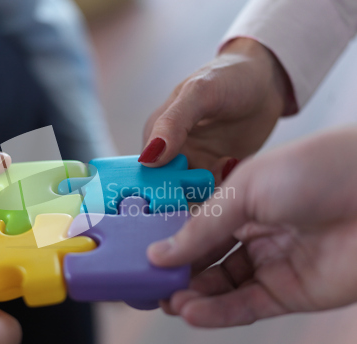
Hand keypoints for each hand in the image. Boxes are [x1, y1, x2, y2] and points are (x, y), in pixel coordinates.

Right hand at [140, 38, 294, 183]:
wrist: (268, 80)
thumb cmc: (229, 76)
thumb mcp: (199, 93)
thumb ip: (172, 123)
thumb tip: (148, 159)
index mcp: (156, 135)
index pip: (147, 172)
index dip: (157, 185)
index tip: (177, 185)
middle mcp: (172, 154)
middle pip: (168, 189)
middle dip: (185, 191)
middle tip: (207, 175)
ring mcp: (196, 165)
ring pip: (192, 195)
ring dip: (208, 189)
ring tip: (225, 163)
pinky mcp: (218, 173)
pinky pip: (215, 193)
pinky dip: (224, 187)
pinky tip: (233, 162)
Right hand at [148, 126, 356, 326]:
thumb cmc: (317, 170)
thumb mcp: (246, 189)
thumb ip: (202, 226)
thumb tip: (159, 253)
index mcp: (241, 199)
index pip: (196, 226)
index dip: (170, 241)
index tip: (142, 255)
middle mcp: (255, 232)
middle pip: (206, 259)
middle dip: (177, 273)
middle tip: (149, 285)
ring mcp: (272, 262)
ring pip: (222, 286)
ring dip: (193, 296)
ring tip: (167, 301)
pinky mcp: (291, 292)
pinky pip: (246, 305)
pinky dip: (217, 312)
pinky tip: (191, 311)